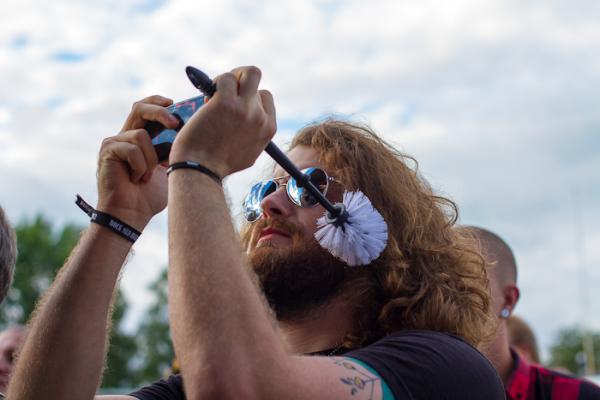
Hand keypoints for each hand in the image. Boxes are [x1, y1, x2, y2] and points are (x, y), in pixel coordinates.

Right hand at [96, 95, 179, 228]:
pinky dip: (140, 166)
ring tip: (145, 178)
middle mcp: (124, 136)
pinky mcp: (108, 150)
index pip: (146, 110)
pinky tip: (135, 180)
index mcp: (139, 139)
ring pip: (141, 135)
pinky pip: (132, 149)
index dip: (158, 103)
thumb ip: (174, 150)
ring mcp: (114, 142)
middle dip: (160, 112)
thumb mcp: (169, 169)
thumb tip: (189, 132)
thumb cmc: (149, 197)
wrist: (131, 215)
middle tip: (176, 123)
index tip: (174, 102)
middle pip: (139, 109)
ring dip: (150, 159)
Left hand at [169, 66, 276, 177]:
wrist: (200, 170)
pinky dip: (213, 84)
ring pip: (245, 73)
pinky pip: (225, 78)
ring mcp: (245, 109)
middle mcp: (260, 117)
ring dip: (227, 79)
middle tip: (223, 91)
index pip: (265, 96)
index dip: (248, 96)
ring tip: (213, 95)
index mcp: (268, 128)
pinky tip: (205, 100)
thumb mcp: (249, 152)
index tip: (234, 105)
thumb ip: (253, 134)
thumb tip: (247, 119)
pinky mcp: (226, 103)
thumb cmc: (218, 164)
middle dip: (238, 80)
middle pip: (255, 79)